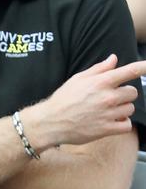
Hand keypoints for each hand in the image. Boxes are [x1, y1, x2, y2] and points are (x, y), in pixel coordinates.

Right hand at [30, 54, 145, 147]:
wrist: (52, 121)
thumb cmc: (63, 99)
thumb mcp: (77, 79)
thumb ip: (98, 69)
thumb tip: (113, 59)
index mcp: (100, 82)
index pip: (128, 72)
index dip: (143, 67)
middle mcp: (107, 97)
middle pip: (132, 92)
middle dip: (124, 94)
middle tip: (109, 97)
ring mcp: (108, 113)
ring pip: (130, 109)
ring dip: (122, 109)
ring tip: (106, 110)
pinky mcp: (108, 129)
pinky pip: (127, 124)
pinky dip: (121, 123)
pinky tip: (110, 121)